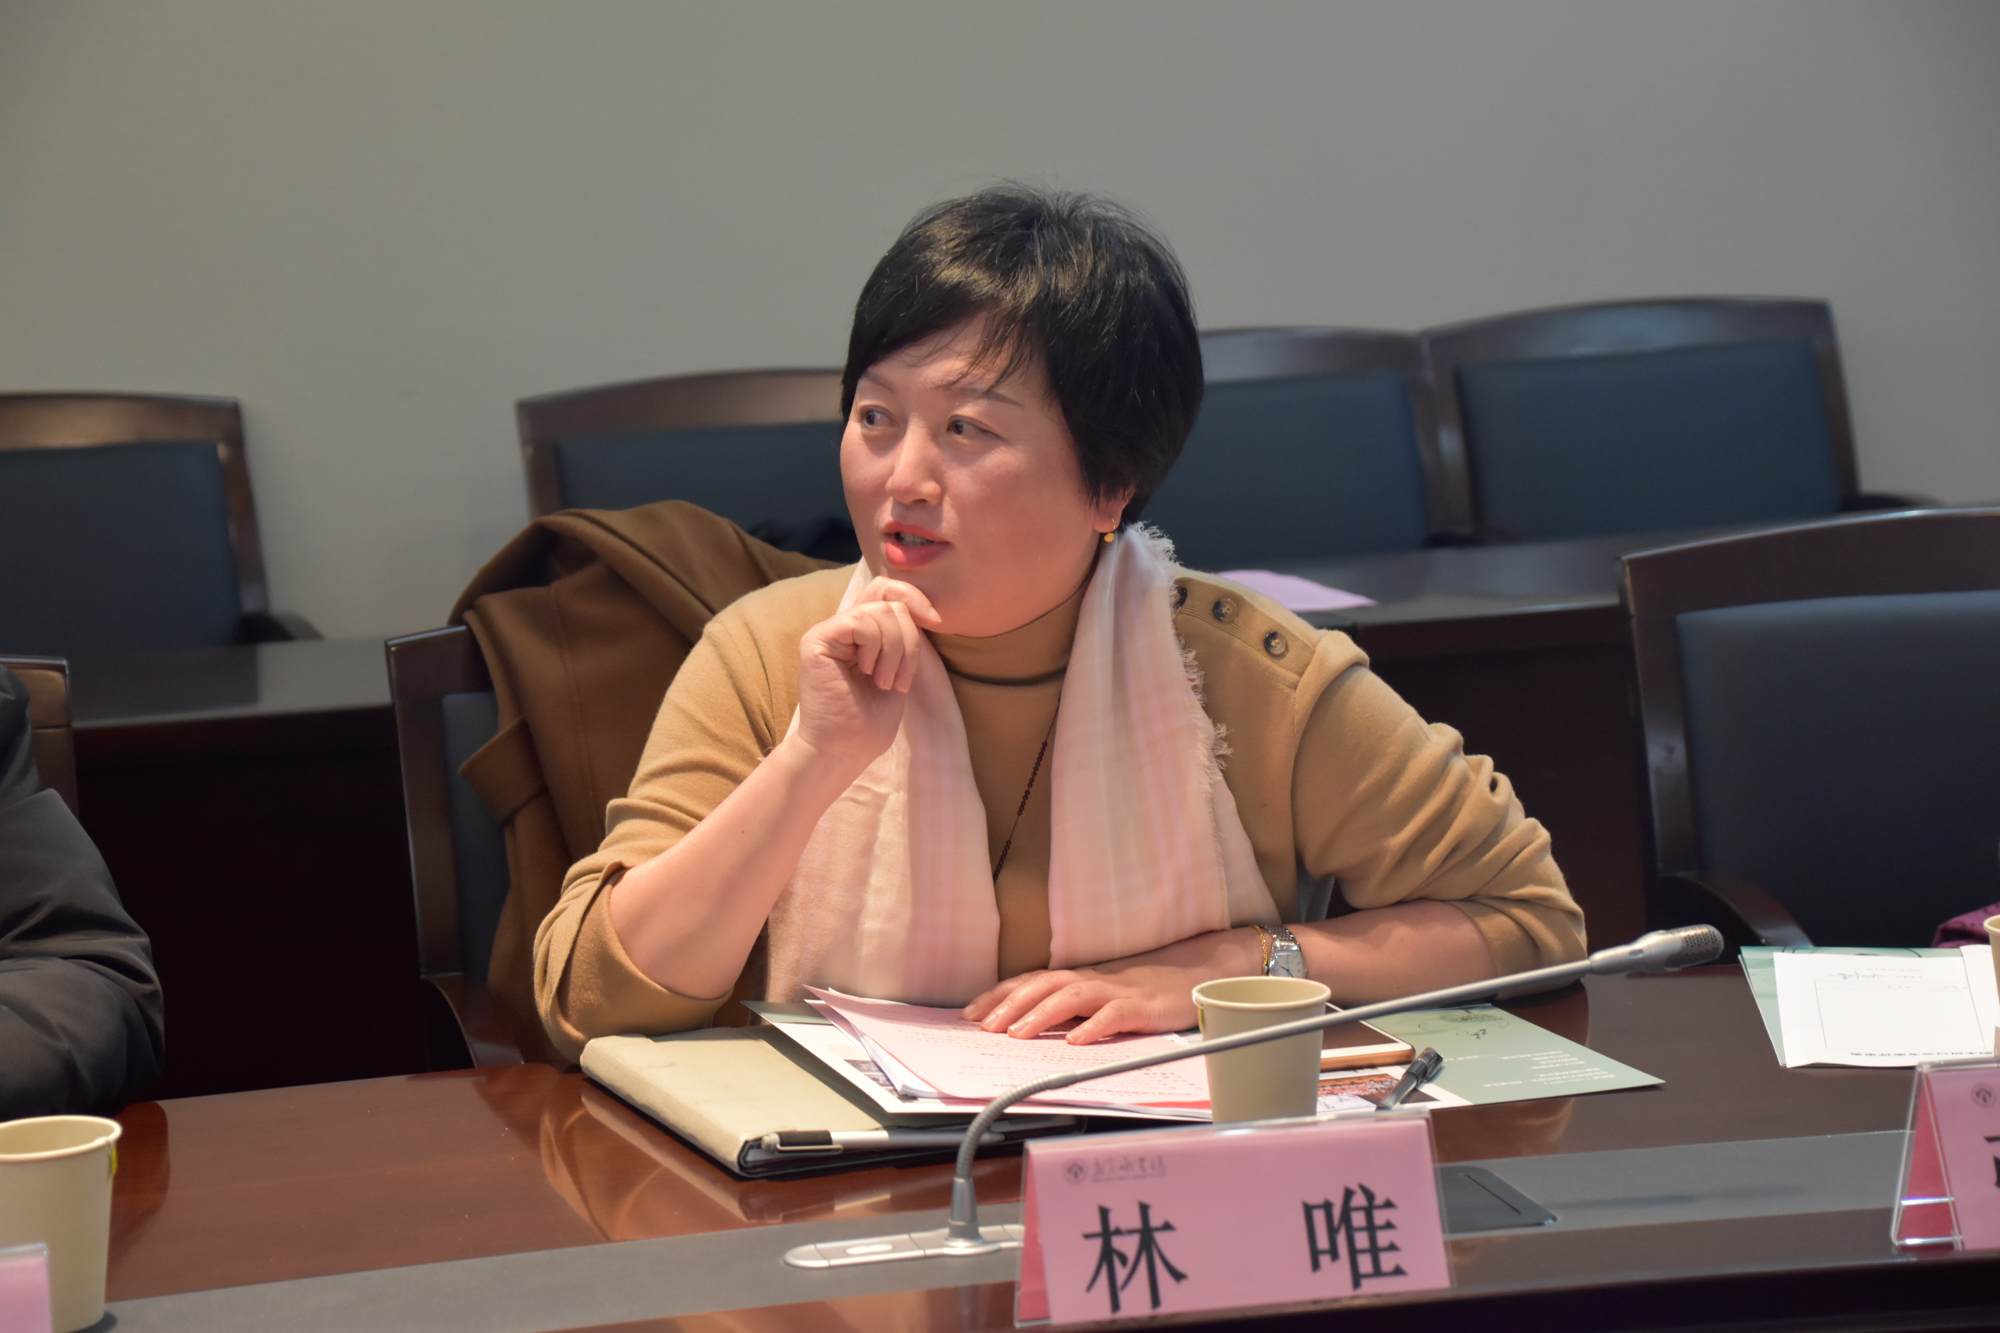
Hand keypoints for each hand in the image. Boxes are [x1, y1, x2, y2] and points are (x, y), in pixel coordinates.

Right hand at [792, 576, 942, 777]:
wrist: (845, 750)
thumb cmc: (870, 721)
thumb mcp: (899, 669)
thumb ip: (904, 636)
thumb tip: (927, 609)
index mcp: (861, 633)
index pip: (887, 590)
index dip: (914, 598)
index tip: (937, 622)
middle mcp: (842, 627)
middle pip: (889, 600)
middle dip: (909, 640)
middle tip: (900, 679)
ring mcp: (827, 632)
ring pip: (880, 611)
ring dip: (895, 651)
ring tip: (885, 682)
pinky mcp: (816, 640)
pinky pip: (860, 622)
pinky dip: (875, 649)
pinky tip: (868, 674)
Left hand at [961, 961, 1203, 1044]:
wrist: (1197, 972)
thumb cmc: (1145, 992)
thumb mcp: (1101, 998)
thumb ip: (1070, 1010)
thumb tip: (1027, 1029)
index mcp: (1078, 979)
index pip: (1030, 982)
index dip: (998, 995)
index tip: (969, 1014)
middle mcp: (1092, 980)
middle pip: (1044, 984)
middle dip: (1010, 1004)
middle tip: (983, 1027)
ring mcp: (1117, 991)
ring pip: (1072, 995)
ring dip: (1041, 1013)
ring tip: (1018, 1034)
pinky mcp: (1142, 1007)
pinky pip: (1115, 1015)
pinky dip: (1094, 1026)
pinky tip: (1077, 1041)